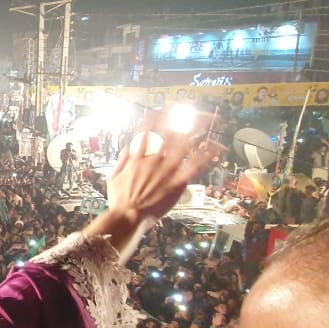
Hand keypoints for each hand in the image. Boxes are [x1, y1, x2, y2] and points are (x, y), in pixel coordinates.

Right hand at [108, 114, 222, 222]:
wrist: (127, 217)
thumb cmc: (119, 200)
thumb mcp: (113, 176)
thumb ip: (122, 159)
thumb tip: (129, 146)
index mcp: (137, 157)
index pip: (147, 131)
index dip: (154, 118)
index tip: (160, 111)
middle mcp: (153, 161)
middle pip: (168, 134)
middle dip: (178, 120)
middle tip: (188, 109)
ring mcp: (165, 172)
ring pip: (183, 147)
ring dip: (195, 133)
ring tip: (206, 122)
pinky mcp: (175, 184)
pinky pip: (193, 168)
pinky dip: (205, 158)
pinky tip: (215, 150)